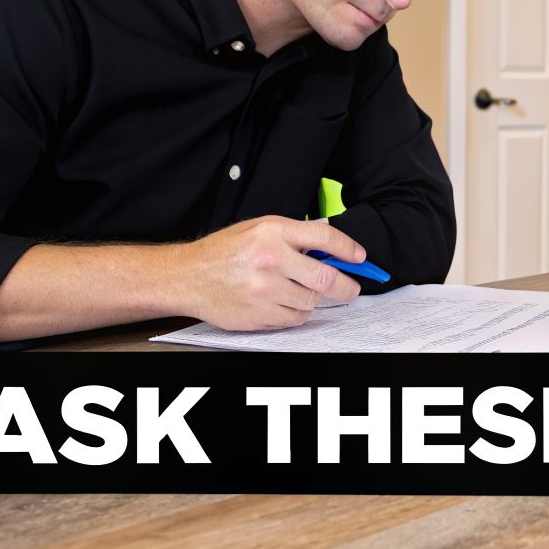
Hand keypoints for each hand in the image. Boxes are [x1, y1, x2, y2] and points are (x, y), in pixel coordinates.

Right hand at [180, 216, 364, 330]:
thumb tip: (328, 246)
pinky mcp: (259, 314)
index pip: (324, 237)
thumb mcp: (257, 228)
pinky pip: (294, 319)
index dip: (348, 248)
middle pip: (325, 277)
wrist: (188, 277)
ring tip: (300, 291)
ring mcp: (265, 290)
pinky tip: (284, 303)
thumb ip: (292, 235)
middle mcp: (270, 260)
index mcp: (272, 232)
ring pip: (311, 302)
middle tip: (352, 289)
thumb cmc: (223, 252)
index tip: (360, 257)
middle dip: (346, 286)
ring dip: (313, 299)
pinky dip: (296, 313)